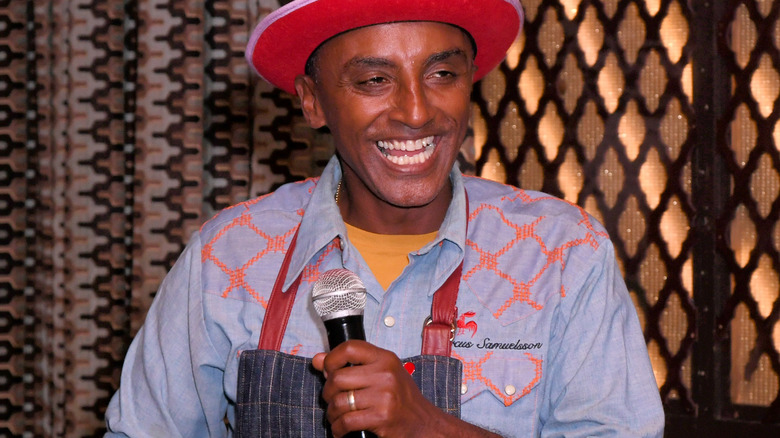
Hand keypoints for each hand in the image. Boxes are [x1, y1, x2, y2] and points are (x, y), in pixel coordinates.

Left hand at [312, 340, 443, 437]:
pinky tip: (341, 429)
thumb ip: (350, 365)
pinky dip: (338, 428)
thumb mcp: (381, 374)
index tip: (329, 370)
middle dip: (328, 392)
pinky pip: (346, 421)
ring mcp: (384, 396)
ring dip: (332, 413)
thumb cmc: (401, 398)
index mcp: (385, 359)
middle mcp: (386, 374)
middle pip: (338, 378)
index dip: (332, 359)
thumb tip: (318, 359)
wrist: (423, 423)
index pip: (349, 348)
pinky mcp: (382, 417)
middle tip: (331, 399)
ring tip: (336, 416)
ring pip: (339, 402)